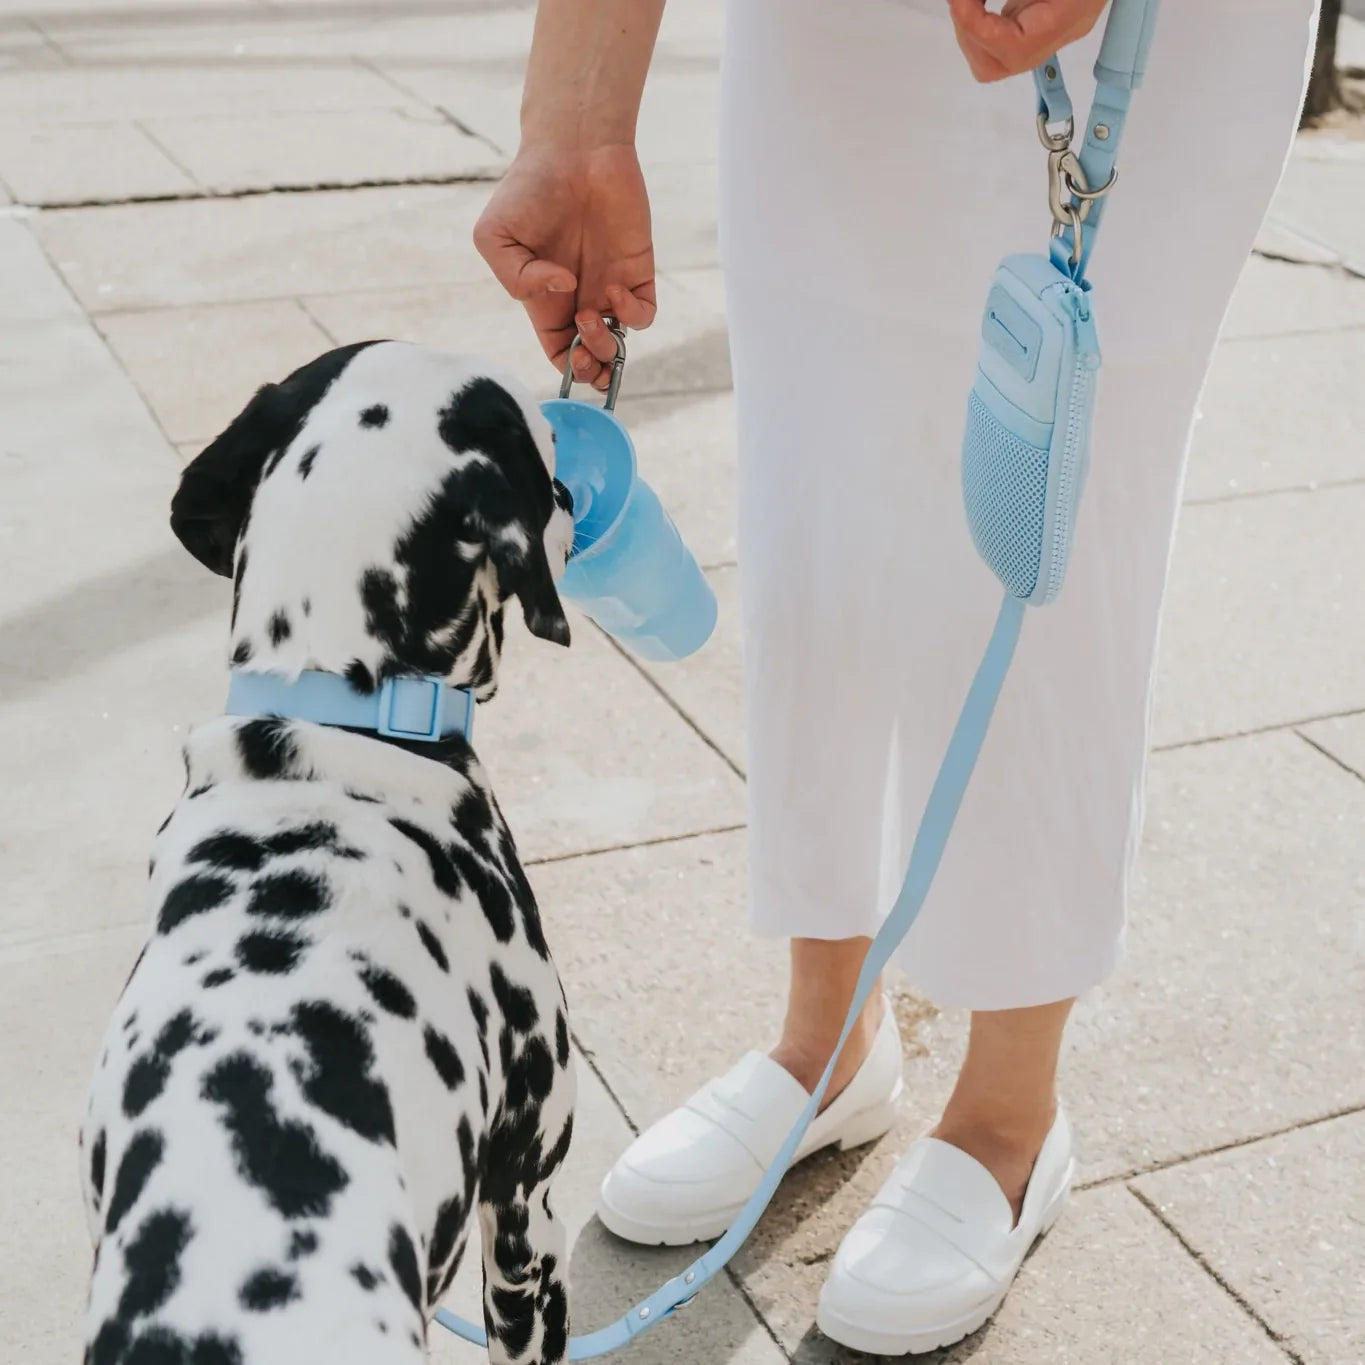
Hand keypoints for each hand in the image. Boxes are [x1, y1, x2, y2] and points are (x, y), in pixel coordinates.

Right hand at [473, 142, 656, 389]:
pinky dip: (632, 314)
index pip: (559, 351)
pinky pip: (644, 314)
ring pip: (619, 343)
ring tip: (591, 316)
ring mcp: (609, 287)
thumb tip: (564, 291)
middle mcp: (579, 299)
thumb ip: (515, 278)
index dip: (566, 366)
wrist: (572, 149)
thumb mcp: (494, 236)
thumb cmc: (528, 187)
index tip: (569, 354)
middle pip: (591, 358)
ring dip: (607, 347)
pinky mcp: (637, 272)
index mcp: (545, 299)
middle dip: (590, 368)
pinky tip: (614, 289)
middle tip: (583, 343)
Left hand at [949, 0, 1107, 82]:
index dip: (977, 27)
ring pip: (991, 61)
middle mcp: (1058, 35)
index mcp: (1067, 18)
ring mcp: (1049, 34)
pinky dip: (981, 24)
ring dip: (969, 30)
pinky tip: (978, 3)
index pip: (1014, 47)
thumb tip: (965, 3)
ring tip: (965, 1)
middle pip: (994, 67)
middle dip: (967, 32)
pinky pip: (999, 40)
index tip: (959, 1)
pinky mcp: (1040, 24)